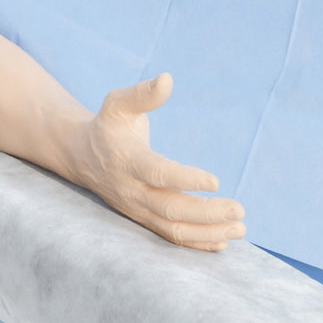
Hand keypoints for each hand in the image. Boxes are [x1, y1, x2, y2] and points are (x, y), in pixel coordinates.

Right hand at [72, 73, 245, 250]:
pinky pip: (169, 237)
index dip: (186, 179)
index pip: (158, 174)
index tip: (216, 181)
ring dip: (208, 232)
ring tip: (240, 228)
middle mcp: (131, 190)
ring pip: (173, 229)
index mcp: (127, 160)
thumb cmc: (108, 126)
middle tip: (240, 209)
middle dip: (207, 213)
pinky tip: (222, 241)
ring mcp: (137, 209)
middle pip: (170, 209)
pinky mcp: (143, 219)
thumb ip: (142, 94)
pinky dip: (196, 243)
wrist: (82, 157)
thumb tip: (167, 79)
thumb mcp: (117, 104)